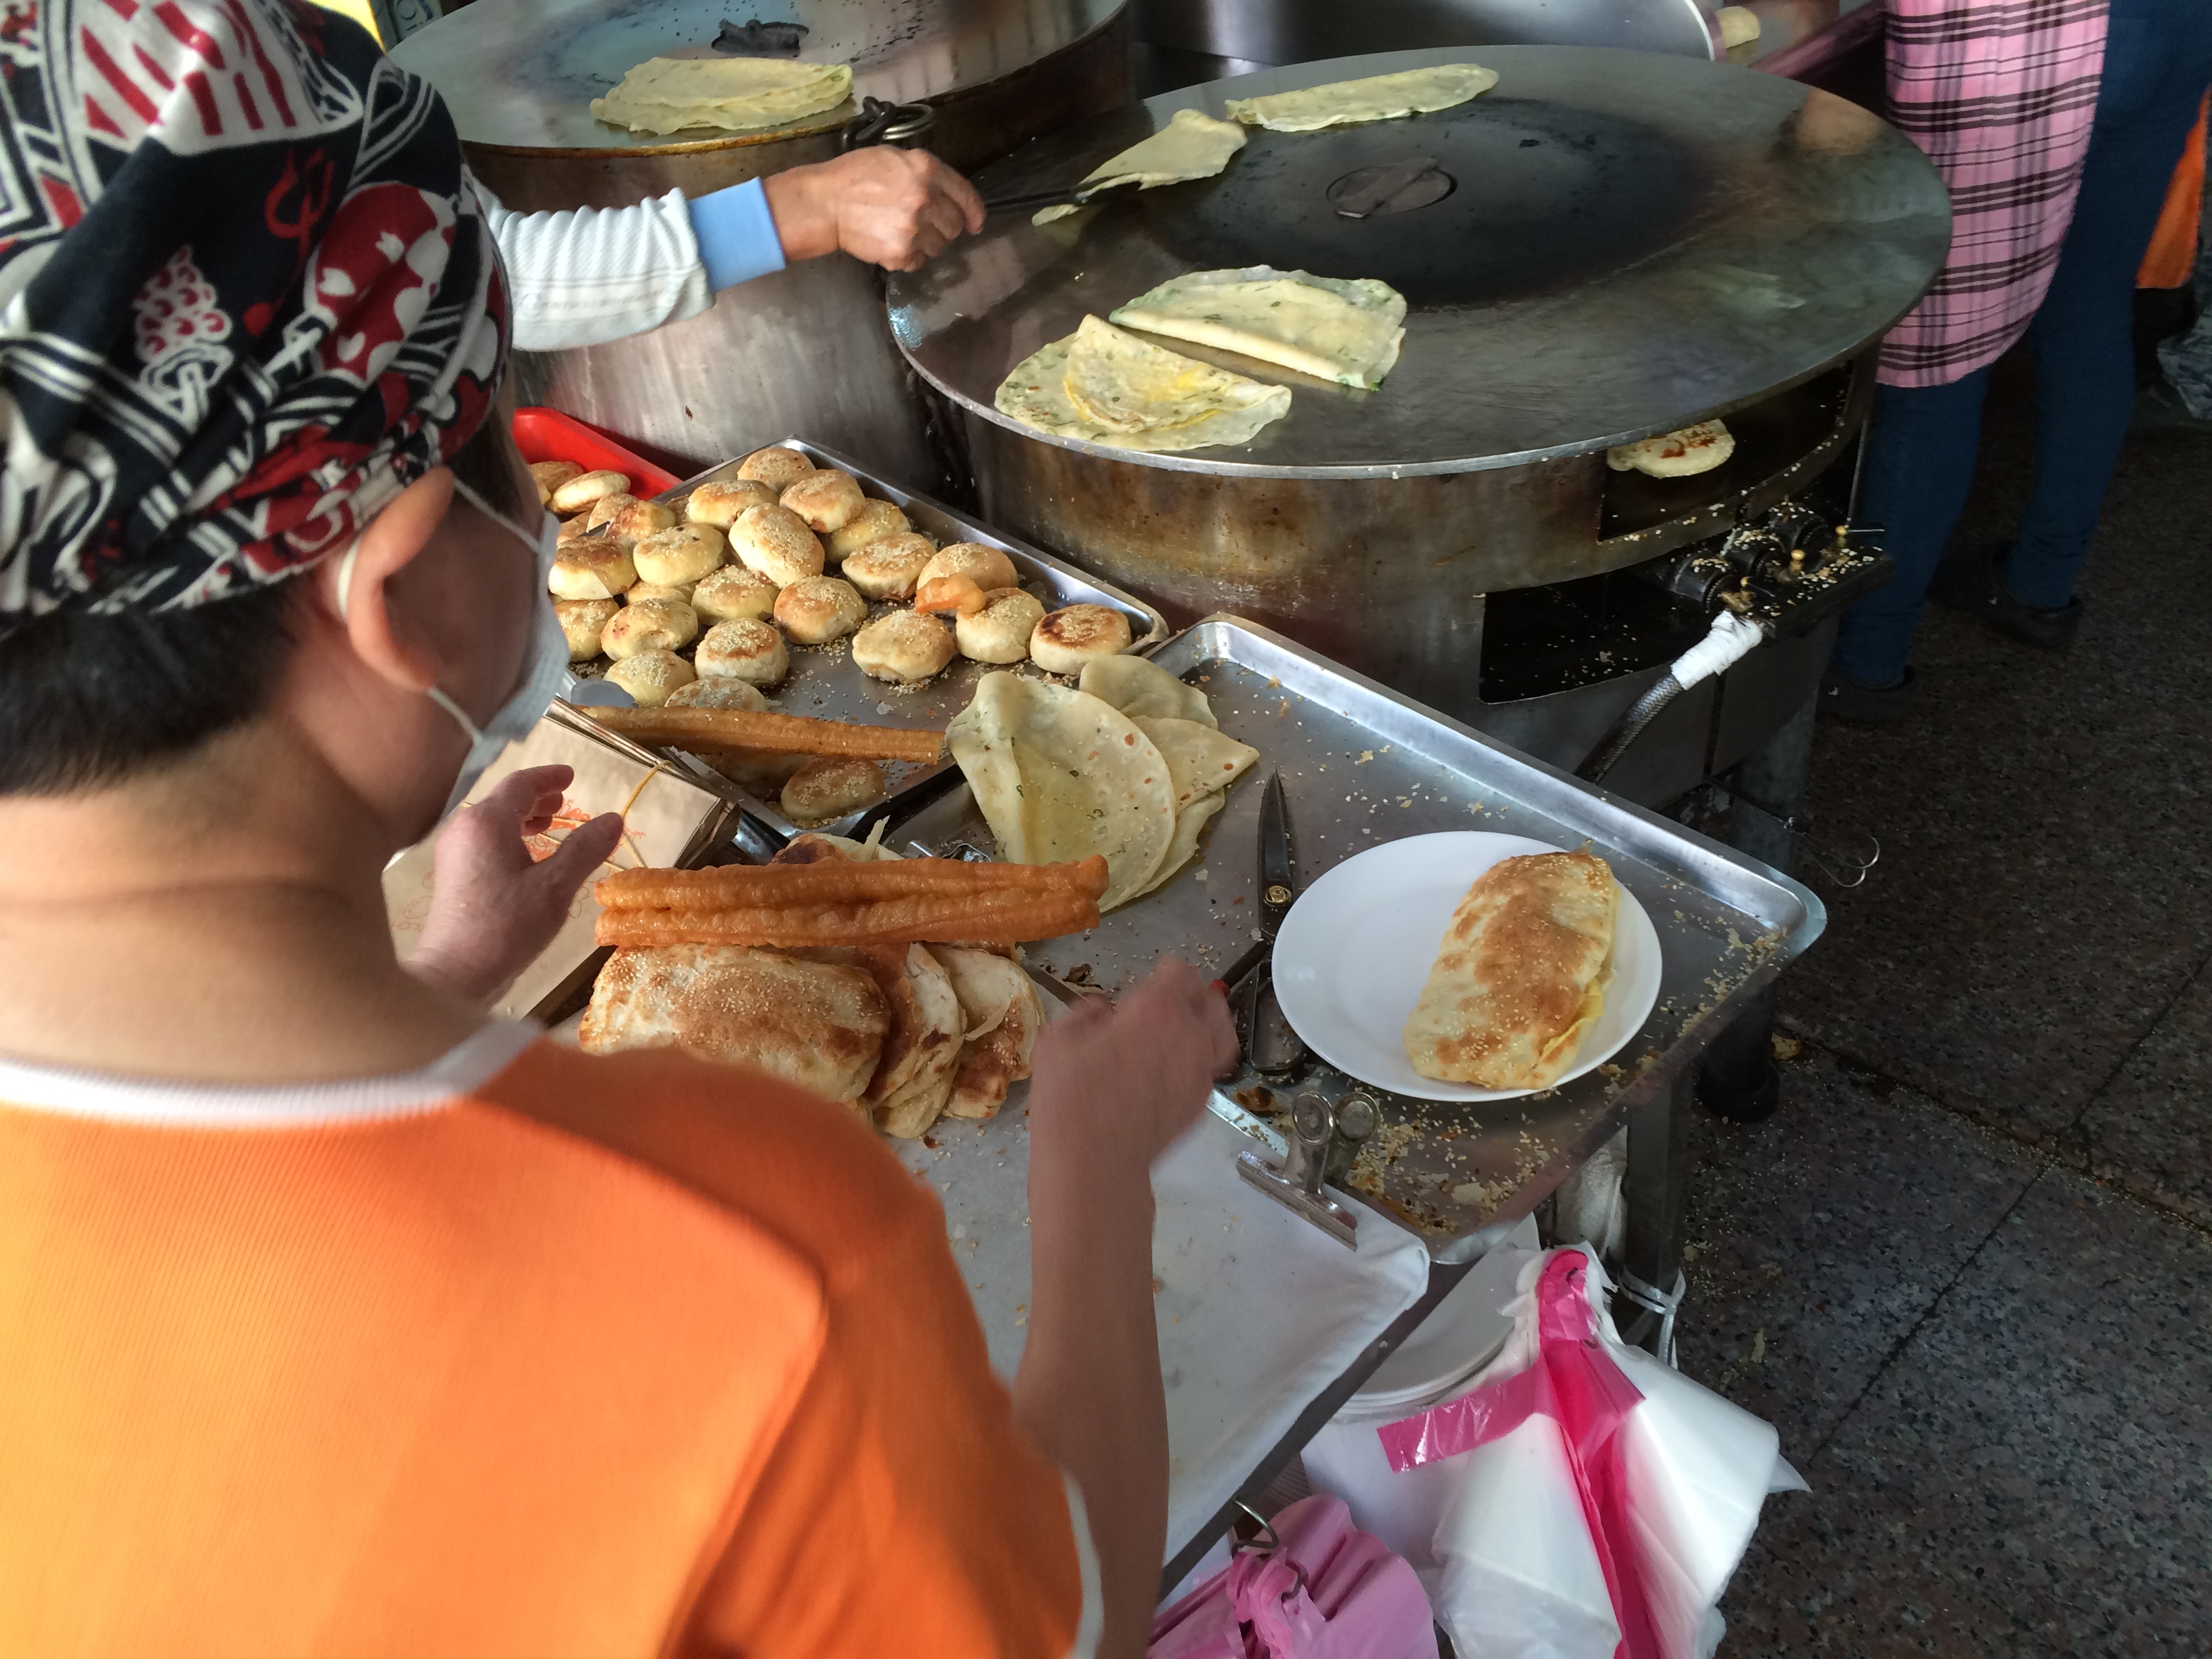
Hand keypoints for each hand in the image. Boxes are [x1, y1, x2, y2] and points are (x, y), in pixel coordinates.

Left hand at [404, 765, 623, 1005]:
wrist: (457, 972)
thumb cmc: (506, 926)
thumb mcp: (555, 887)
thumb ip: (584, 849)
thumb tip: (614, 818)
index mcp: (487, 822)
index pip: (520, 784)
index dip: (548, 777)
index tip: (571, 775)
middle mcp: (464, 828)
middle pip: (502, 800)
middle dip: (536, 798)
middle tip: (564, 800)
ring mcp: (453, 852)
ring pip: (491, 822)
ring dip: (522, 818)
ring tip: (549, 825)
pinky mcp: (451, 875)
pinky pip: (483, 841)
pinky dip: (508, 837)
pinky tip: (527, 857)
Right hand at [763, 148, 985, 270]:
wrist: (825, 203)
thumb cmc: (855, 176)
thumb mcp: (893, 158)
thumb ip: (924, 172)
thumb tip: (948, 194)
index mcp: (925, 169)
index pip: (964, 194)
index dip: (974, 211)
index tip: (975, 223)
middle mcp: (925, 198)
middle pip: (954, 224)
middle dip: (944, 227)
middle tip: (924, 225)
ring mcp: (915, 228)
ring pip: (939, 246)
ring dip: (927, 243)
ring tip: (903, 233)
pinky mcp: (902, 252)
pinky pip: (920, 261)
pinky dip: (910, 256)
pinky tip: (893, 244)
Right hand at [1027, 958, 1239, 1184]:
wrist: (1096, 1165)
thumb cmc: (1070, 1101)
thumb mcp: (1057, 1042)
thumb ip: (1083, 1015)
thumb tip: (1100, 1011)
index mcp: (1156, 1010)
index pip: (1181, 973)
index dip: (1169, 969)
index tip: (1158, 973)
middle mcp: (1188, 1036)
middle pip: (1211, 1000)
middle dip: (1193, 993)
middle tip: (1174, 998)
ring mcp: (1200, 1073)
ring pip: (1223, 1035)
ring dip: (1209, 1024)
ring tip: (1191, 1027)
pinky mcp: (1201, 1105)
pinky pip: (1209, 1071)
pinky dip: (1199, 1061)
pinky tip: (1176, 1068)